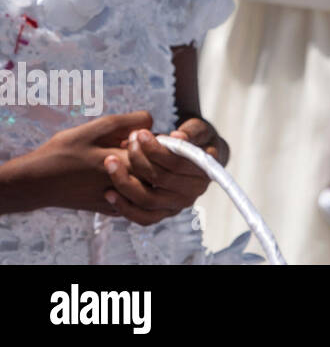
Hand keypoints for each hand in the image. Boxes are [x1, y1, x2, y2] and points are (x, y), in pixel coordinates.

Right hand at [0, 111, 150, 215]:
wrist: (35, 184)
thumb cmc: (62, 151)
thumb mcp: (93, 129)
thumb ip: (126, 122)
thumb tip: (152, 122)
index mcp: (124, 164)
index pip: (159, 151)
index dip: (156, 138)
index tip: (142, 134)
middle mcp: (125, 186)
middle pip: (157, 169)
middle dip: (152, 154)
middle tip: (134, 145)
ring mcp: (119, 201)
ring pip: (148, 184)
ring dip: (144, 169)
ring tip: (125, 158)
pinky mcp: (112, 210)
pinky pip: (135, 196)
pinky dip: (134, 182)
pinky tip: (118, 172)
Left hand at [102, 120, 221, 224]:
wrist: (195, 153)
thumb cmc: (195, 139)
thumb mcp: (199, 129)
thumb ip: (191, 131)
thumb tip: (178, 136)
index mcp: (205, 171)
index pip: (178, 164)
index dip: (157, 150)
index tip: (140, 134)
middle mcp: (193, 192)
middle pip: (160, 180)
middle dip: (138, 159)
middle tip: (126, 142)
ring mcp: (177, 206)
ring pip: (148, 200)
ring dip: (125, 182)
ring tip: (110, 162)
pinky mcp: (162, 214)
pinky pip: (142, 217)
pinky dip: (124, 207)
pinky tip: (108, 192)